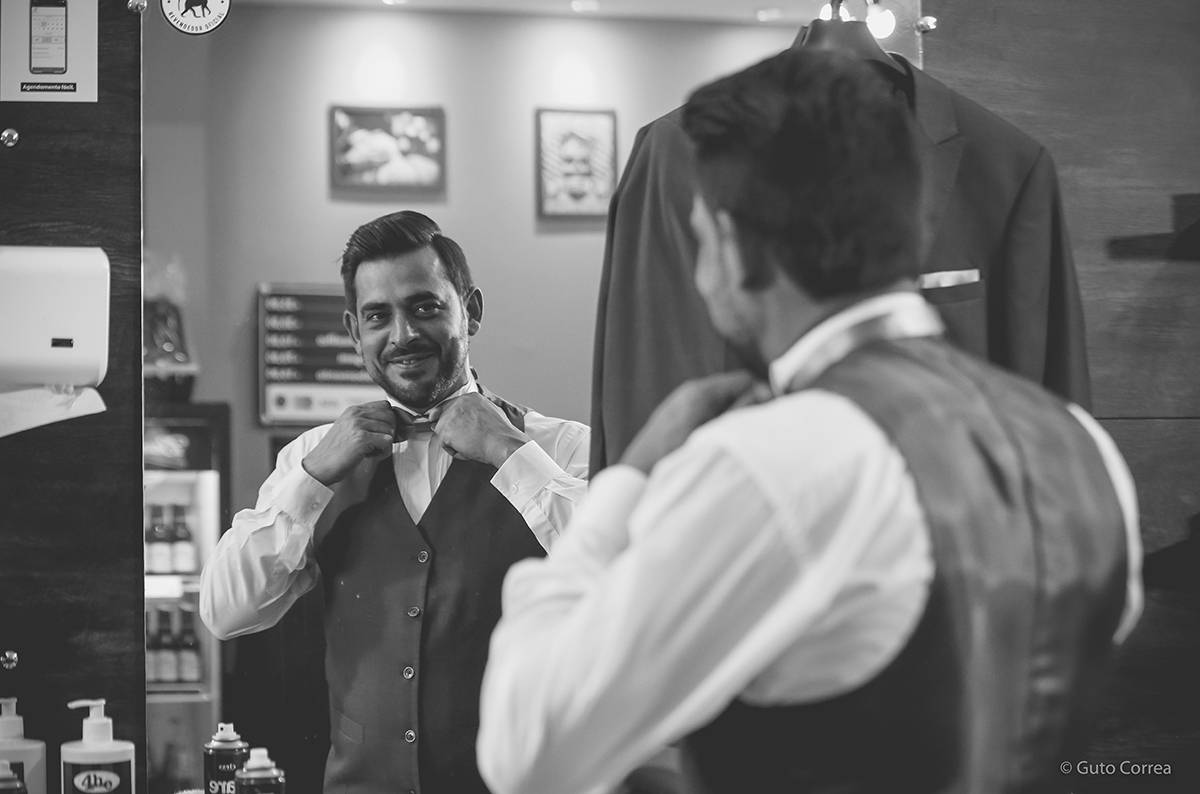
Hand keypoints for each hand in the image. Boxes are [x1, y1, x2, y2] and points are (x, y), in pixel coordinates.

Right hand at [302, 401, 395, 485]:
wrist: (318, 467)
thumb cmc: (334, 453)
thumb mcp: (348, 430)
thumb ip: (366, 423)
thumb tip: (393, 425)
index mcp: (353, 410)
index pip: (385, 406)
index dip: (389, 421)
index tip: (382, 434)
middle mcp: (356, 414)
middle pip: (391, 417)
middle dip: (389, 433)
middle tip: (376, 446)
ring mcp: (358, 425)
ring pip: (390, 430)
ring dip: (384, 445)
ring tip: (369, 452)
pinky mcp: (361, 438)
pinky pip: (387, 442)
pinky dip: (382, 453)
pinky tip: (368, 456)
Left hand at [430, 392, 530, 467]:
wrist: (502, 443)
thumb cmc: (501, 433)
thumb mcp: (491, 412)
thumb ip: (476, 412)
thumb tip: (468, 420)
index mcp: (470, 397)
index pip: (449, 406)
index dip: (448, 419)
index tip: (451, 427)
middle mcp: (458, 402)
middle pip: (442, 418)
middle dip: (449, 430)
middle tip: (464, 440)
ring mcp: (450, 415)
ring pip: (442, 431)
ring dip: (453, 441)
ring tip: (470, 444)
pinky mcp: (445, 430)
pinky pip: (443, 444)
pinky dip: (454, 451)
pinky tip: (467, 449)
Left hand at [620, 371, 769, 473]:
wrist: (637, 477)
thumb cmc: (675, 458)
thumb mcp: (716, 436)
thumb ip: (741, 413)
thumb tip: (765, 393)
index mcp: (700, 392)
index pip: (744, 380)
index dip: (763, 394)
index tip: (772, 414)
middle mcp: (689, 392)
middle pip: (732, 390)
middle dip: (748, 406)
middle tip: (757, 429)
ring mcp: (680, 403)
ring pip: (719, 403)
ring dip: (732, 416)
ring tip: (737, 439)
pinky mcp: (674, 416)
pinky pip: (705, 412)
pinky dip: (717, 422)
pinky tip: (717, 442)